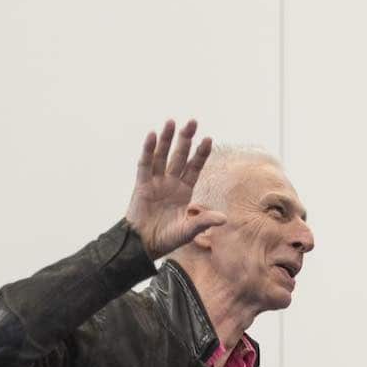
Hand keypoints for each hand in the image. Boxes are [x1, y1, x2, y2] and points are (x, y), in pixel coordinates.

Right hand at [126, 118, 225, 258]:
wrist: (144, 244)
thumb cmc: (167, 238)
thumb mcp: (189, 230)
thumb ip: (204, 221)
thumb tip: (225, 219)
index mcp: (184, 190)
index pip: (194, 167)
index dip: (201, 154)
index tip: (209, 139)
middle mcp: (171, 182)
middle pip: (180, 156)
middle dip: (186, 139)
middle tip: (193, 121)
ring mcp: (156, 182)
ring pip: (162, 155)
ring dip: (166, 139)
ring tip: (172, 121)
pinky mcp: (141, 184)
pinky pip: (145, 164)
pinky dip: (149, 150)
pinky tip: (153, 135)